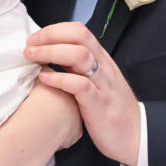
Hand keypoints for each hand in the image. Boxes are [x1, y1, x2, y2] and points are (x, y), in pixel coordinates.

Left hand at [26, 23, 139, 165]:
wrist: (136, 135)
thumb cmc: (111, 110)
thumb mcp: (97, 82)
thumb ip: (79, 68)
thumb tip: (53, 56)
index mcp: (101, 59)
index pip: (79, 31)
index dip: (54, 30)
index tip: (35, 39)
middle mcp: (103, 66)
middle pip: (79, 36)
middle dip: (50, 35)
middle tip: (29, 45)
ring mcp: (102, 84)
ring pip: (79, 55)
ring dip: (50, 52)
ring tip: (31, 56)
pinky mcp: (98, 103)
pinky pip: (79, 84)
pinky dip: (59, 78)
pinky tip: (43, 79)